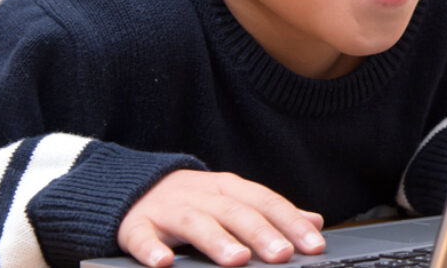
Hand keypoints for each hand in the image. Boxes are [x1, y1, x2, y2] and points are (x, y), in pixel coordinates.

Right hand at [118, 169, 325, 266]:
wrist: (132, 186)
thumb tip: (314, 222)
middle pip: (234, 212)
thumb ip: (271, 212)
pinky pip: (141, 237)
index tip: (313, 244)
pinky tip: (164, 263)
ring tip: (237, 259)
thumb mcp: (232, 199)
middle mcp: (200, 195)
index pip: (265, 202)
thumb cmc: (193, 200)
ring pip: (194, 223)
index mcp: (227, 188)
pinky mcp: (136, 225)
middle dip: (261, 233)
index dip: (290, 222)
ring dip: (217, 240)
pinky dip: (151, 249)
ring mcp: (167, 209)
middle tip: (282, 254)